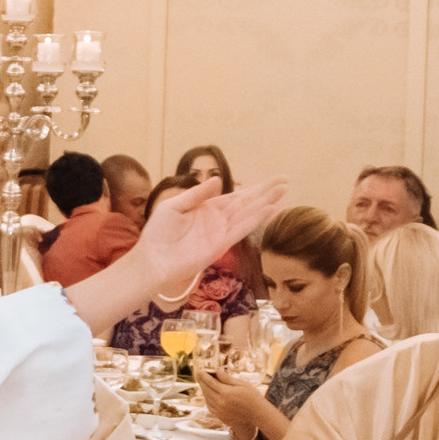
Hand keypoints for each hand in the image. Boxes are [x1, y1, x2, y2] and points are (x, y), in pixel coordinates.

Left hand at [139, 174, 284, 304]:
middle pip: (247, 203)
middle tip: (285, 181)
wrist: (153, 260)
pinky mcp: (221, 244)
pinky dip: (256, 219)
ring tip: (282, 192)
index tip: (272, 180)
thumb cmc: (158, 234)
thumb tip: (217, 179)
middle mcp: (219, 220)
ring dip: (265, 203)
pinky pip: (241, 229)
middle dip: (265, 193)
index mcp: (208, 209)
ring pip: (248, 215)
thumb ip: (196, 194)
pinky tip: (269, 209)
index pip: (236, 196)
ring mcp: (222, 232)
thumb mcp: (174, 206)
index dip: (254, 189)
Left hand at [198, 371, 269, 435]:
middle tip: (199, 375)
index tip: (200, 370)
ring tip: (204, 383)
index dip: (204, 375)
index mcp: (226, 393)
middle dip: (202, 381)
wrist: (259, 416)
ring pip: (207, 398)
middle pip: (206, 390)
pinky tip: (209, 394)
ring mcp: (220, 411)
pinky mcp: (220, 417)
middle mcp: (221, 403)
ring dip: (204, 390)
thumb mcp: (242, 384)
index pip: (210, 382)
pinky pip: (210, 406)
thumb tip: (217, 371)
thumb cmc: (253, 398)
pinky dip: (208, 398)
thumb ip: (227, 378)